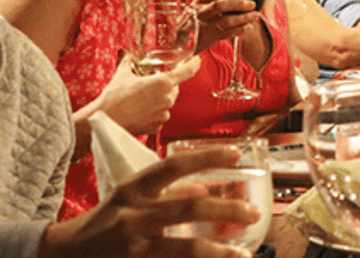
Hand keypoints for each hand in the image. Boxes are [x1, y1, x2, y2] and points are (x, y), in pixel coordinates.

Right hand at [39, 146, 259, 257]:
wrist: (62, 254)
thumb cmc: (106, 220)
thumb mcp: (132, 196)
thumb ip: (168, 192)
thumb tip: (208, 190)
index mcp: (133, 189)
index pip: (173, 166)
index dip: (205, 158)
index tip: (236, 154)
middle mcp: (133, 216)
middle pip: (187, 210)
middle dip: (225, 211)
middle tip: (254, 213)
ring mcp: (133, 247)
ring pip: (183, 250)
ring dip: (216, 252)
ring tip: (243, 256)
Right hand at [98, 55, 199, 134]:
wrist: (105, 121)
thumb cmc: (114, 98)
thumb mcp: (122, 74)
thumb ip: (129, 63)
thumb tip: (128, 56)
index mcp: (163, 83)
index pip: (186, 71)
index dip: (194, 64)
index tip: (197, 60)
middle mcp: (167, 98)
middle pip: (173, 88)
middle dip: (165, 86)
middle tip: (149, 85)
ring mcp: (163, 114)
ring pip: (166, 103)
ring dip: (158, 100)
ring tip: (140, 100)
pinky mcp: (157, 127)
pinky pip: (160, 116)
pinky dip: (153, 113)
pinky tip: (139, 112)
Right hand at [193, 0, 260, 52]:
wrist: (180, 43)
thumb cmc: (199, 18)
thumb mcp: (203, 5)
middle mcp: (200, 11)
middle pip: (219, 4)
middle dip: (238, 3)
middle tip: (252, 4)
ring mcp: (204, 25)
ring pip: (225, 21)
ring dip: (243, 18)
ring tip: (255, 15)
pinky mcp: (209, 38)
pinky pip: (227, 33)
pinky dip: (240, 29)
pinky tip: (247, 26)